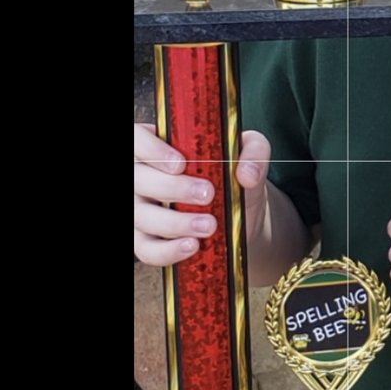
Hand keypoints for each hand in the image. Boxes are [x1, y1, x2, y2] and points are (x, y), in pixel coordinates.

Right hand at [133, 123, 271, 265]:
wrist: (240, 214)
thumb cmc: (234, 174)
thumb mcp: (249, 152)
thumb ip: (253, 151)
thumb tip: (247, 174)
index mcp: (157, 145)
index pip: (137, 139)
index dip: (151, 149)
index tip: (181, 163)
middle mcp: (141, 175)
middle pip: (138, 179)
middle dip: (172, 188)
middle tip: (208, 194)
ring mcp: (140, 208)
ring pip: (141, 216)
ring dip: (174, 223)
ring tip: (209, 225)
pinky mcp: (145, 239)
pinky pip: (146, 249)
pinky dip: (168, 250)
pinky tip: (192, 245)